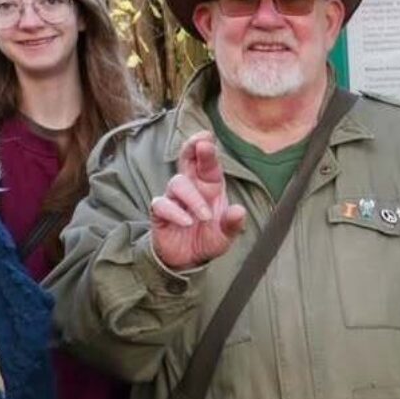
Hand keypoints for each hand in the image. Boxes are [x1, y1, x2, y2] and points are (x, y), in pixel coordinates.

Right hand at [150, 132, 247, 270]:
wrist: (188, 260)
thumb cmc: (208, 239)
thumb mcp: (226, 235)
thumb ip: (233, 224)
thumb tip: (239, 211)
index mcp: (210, 186)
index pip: (209, 164)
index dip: (208, 151)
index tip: (208, 137)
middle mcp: (192, 187)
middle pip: (187, 159)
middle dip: (192, 148)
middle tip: (200, 143)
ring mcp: (174, 198)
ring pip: (177, 183)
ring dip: (193, 198)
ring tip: (205, 216)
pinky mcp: (160, 212)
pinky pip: (162, 204)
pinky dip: (175, 212)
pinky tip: (186, 222)